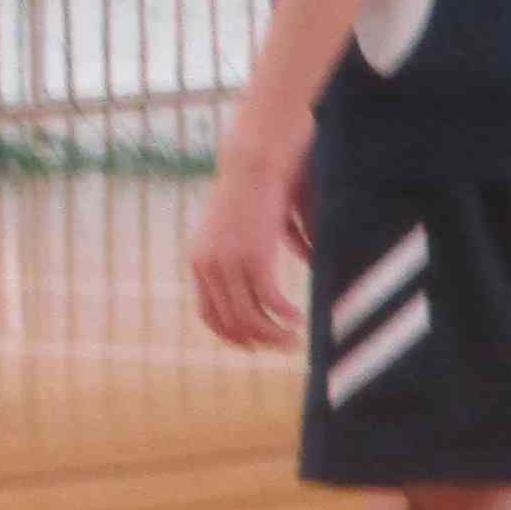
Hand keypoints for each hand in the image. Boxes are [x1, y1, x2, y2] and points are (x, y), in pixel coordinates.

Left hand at [186, 123, 311, 349]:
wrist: (256, 162)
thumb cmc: (261, 188)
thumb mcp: (258, 226)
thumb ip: (272, 250)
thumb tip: (310, 258)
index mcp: (200, 260)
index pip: (209, 314)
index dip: (231, 335)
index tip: (253, 346)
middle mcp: (208, 265)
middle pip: (231, 322)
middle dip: (259, 341)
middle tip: (284, 347)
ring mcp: (227, 263)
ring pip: (249, 318)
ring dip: (274, 335)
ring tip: (294, 340)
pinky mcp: (253, 258)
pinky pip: (269, 302)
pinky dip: (285, 316)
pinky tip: (299, 318)